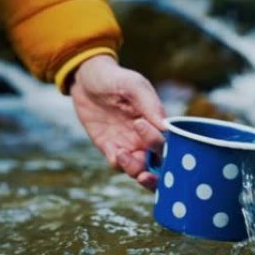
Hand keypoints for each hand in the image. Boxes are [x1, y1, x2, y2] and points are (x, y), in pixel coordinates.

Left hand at [70, 55, 165, 190]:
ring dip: (134, 170)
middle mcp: (145, 137)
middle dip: (155, 176)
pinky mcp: (109, 147)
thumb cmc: (116, 78)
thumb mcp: (134, 86)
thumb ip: (150, 105)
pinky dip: (117, 163)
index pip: (166, 143)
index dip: (158, 144)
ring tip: (122, 156)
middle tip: (145, 176)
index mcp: (157, 123)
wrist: (86, 77)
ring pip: (139, 169)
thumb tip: (167, 128)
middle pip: (158, 166)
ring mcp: (128, 144)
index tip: (140, 125)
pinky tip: (113, 151)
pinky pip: (117, 164)